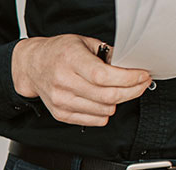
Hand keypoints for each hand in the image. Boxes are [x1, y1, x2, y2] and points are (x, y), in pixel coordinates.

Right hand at [12, 35, 151, 126]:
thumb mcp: (83, 43)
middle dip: (132, 91)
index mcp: (70, 60)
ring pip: (104, 111)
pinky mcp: (61, 114)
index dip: (128, 78)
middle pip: (107, 96)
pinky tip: (104, 101)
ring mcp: (61, 101)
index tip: (142, 75)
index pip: (104, 76)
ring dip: (118, 102)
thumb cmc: (58, 53)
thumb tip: (130, 65)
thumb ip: (106, 54)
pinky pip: (95, 121)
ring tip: (120, 91)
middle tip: (141, 84)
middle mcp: (64, 82)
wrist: (33, 66)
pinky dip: (105, 113)